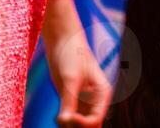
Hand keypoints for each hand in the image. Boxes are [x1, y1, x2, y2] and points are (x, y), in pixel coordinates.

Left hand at [41, 0, 110, 126]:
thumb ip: (69, 100)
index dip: (82, 124)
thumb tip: (64, 121)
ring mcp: (82, 100)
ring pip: (80, 125)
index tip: (66, 117)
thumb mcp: (70, 78)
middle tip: (62, 120)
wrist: (62, 40)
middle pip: (91, 126)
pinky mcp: (70, 99)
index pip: (96, 119)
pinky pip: (70, 118)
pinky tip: (57, 117)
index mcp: (102, 94)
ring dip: (70, 126)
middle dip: (77, 127)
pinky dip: (64, 122)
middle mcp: (94, 99)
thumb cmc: (71, 54)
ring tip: (59, 118)